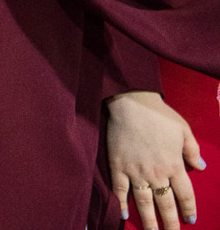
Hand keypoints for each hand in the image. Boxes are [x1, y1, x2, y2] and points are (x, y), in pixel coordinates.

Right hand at [108, 90, 203, 229]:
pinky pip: (120, 189)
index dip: (188, 209)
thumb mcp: (184, 130)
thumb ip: (193, 151)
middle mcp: (156, 173)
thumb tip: (202, 168)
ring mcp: (135, 171)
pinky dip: (121, 203)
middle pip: (165, 203)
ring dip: (149, 220)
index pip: (185, 194)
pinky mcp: (118, 166)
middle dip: (170, 223)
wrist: (131, 104)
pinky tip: (124, 215)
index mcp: (174, 165)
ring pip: (143, 202)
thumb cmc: (159, 115)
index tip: (190, 220)